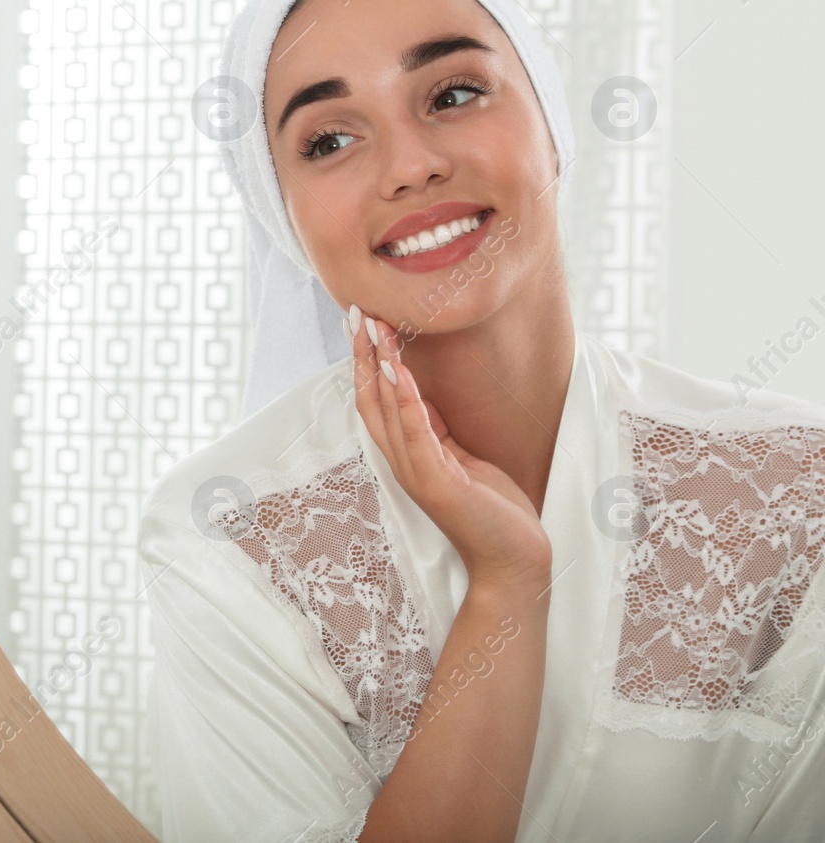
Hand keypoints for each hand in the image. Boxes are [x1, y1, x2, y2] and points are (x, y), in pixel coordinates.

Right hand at [347, 308, 551, 589]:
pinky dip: (405, 400)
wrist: (513, 560)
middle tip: (357, 312)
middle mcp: (402, 462)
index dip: (366, 361)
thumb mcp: (461, 457)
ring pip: (387, 409)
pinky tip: (400, 370)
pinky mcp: (437, 482)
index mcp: (407, 454)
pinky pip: (415, 433)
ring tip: (374, 328)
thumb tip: (417, 392)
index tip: (363, 322)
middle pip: (370, 398)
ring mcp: (416, 473)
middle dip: (364, 354)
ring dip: (380, 366)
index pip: (375, 399)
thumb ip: (435, 429)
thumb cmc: (492, 510)